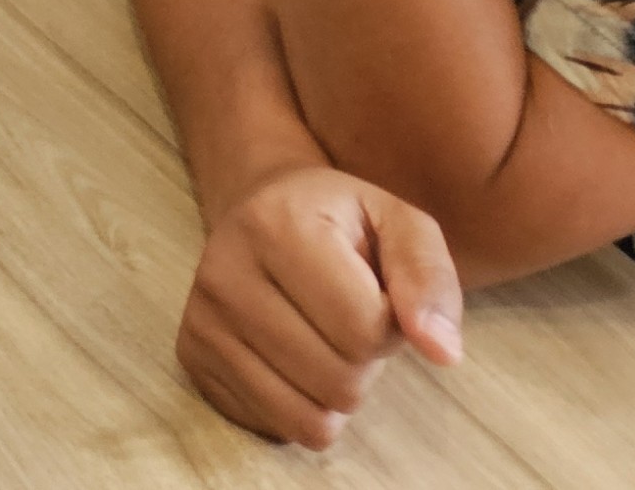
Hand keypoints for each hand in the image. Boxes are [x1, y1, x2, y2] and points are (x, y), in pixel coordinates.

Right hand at [177, 165, 462, 449]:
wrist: (258, 207)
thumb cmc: (339, 221)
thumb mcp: (398, 224)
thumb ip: (428, 279)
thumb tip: (442, 352)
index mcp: (277, 227)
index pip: (364, 329)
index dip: (391, 325)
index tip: (376, 293)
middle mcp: (225, 274)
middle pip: (338, 380)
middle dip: (364, 361)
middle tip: (348, 319)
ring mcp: (202, 321)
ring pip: (307, 418)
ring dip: (335, 391)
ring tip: (324, 340)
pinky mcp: (192, 359)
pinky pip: (275, 428)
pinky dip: (301, 406)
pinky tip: (293, 359)